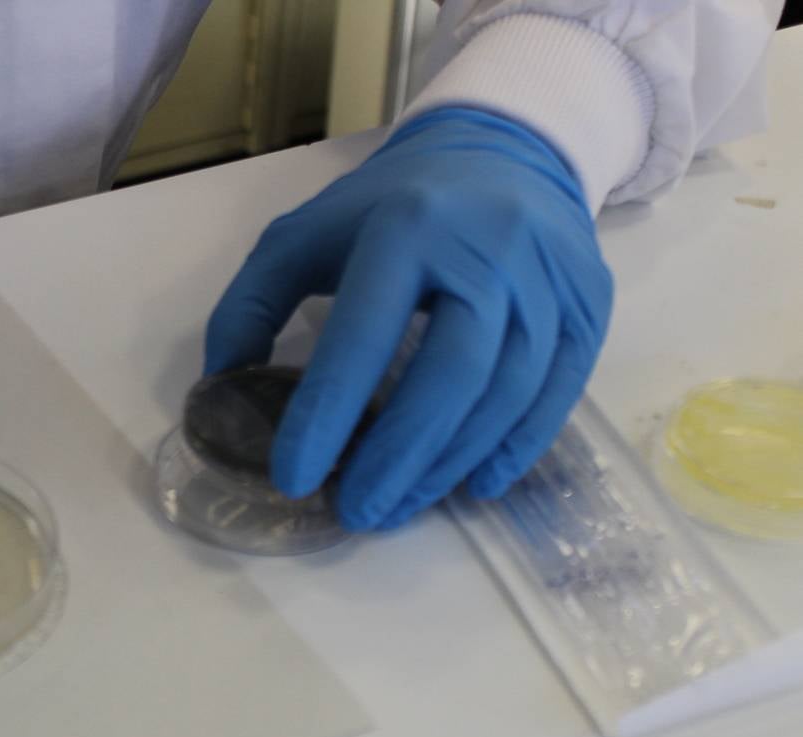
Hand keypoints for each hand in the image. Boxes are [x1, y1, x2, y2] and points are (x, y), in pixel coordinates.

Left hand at [205, 107, 612, 529]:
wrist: (507, 147)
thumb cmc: (391, 205)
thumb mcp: (305, 233)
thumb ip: (251, 304)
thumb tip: (223, 389)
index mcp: (406, 227)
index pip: (362, 336)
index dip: (326, 414)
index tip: (294, 477)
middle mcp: (488, 249)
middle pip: (451, 374)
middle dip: (398, 456)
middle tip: (355, 512)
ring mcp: (549, 278)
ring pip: (507, 392)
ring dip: (449, 463)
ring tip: (398, 505)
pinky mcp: (589, 303)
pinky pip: (557, 391)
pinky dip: (516, 447)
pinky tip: (473, 483)